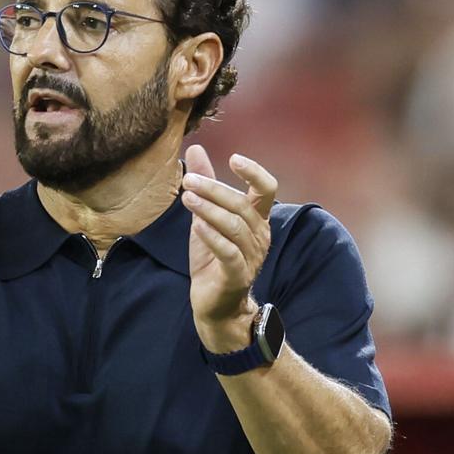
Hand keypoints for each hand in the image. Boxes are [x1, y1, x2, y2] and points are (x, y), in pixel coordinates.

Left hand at [181, 144, 276, 353]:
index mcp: (257, 220)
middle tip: (189, 180)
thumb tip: (196, 148)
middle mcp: (259, 236)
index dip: (254, 172)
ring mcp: (251, 257)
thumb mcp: (206, 216)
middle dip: (215, 189)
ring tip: (186, 197)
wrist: (215, 305)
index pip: (266, 189)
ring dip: (209, 210)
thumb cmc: (213, 258)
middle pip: (242, 205)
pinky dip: (212, 237)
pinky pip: (228, 252)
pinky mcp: (237, 275)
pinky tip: (196, 225)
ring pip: (234, 226)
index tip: (233, 158)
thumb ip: (206, 184)